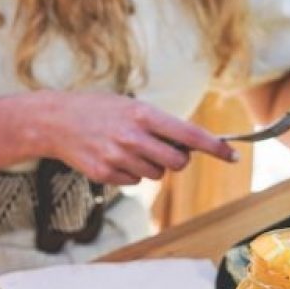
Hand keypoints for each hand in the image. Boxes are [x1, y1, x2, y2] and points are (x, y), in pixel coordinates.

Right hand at [27, 91, 236, 185]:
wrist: (55, 121)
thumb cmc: (98, 110)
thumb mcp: (131, 106)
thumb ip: (159, 124)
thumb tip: (190, 145)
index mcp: (144, 114)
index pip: (190, 135)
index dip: (216, 148)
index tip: (234, 156)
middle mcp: (133, 137)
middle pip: (177, 163)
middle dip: (177, 160)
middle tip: (164, 151)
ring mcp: (119, 157)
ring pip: (156, 175)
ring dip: (150, 166)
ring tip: (129, 149)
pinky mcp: (106, 174)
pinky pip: (134, 182)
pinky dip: (129, 173)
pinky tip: (112, 157)